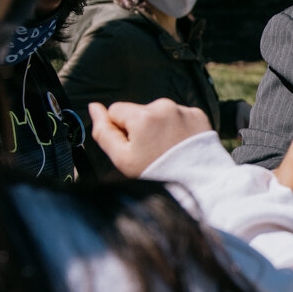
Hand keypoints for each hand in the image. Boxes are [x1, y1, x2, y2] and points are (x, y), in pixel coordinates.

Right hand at [89, 99, 211, 176]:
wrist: (198, 185)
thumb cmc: (157, 175)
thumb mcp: (122, 159)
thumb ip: (103, 132)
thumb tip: (94, 107)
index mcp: (142, 116)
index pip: (115, 110)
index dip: (120, 131)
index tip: (133, 148)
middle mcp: (164, 106)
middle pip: (138, 112)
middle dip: (141, 129)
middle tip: (152, 153)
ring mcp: (183, 110)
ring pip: (158, 114)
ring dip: (159, 128)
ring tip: (168, 152)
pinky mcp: (198, 115)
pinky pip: (178, 117)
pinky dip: (177, 129)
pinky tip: (181, 146)